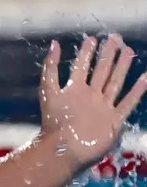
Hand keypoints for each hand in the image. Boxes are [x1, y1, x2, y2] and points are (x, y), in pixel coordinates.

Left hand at [38, 34, 146, 171]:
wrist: (65, 148)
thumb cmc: (55, 122)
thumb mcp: (48, 91)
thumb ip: (50, 68)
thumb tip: (54, 43)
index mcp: (74, 91)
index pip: (82, 67)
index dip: (86, 53)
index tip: (92, 39)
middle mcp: (90, 97)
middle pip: (101, 71)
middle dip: (108, 55)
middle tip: (115, 38)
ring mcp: (103, 107)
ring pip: (115, 83)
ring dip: (122, 67)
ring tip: (129, 51)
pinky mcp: (114, 120)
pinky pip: (128, 102)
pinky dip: (137, 91)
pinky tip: (145, 78)